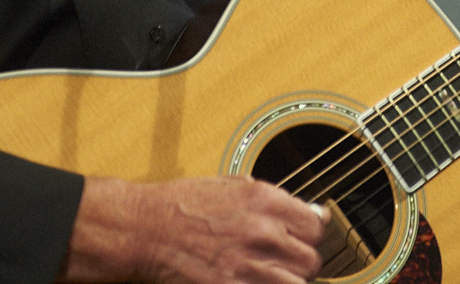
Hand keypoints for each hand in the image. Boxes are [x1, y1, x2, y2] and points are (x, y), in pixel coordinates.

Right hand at [60, 175, 327, 283]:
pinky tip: (251, 282)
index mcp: (264, 200)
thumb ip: (275, 200)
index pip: (316, 226)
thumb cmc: (182, 205)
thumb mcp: (232, 186)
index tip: (299, 239)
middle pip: (311, 260)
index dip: (308, 235)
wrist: (144, 228)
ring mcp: (247, 266)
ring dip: (286, 282)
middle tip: (281, 262)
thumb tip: (312, 212)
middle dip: (299, 263)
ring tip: (268, 276)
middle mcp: (261, 232)